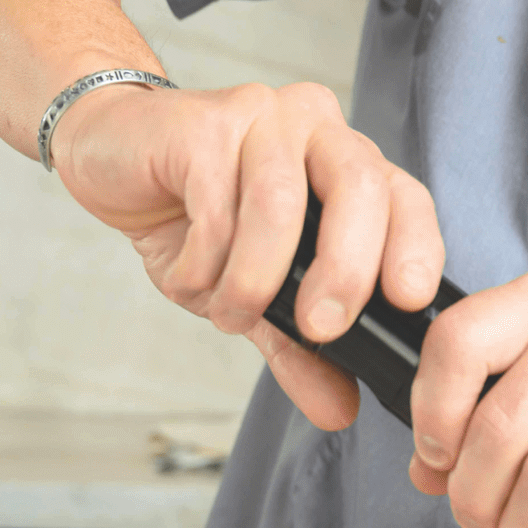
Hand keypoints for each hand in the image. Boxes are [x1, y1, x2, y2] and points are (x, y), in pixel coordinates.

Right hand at [51, 80, 443, 428]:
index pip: (406, 198)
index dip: (416, 247)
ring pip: (280, 202)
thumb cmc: (192, 216)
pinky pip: (216, 203)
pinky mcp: (205, 122)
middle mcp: (317, 128)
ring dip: (254, 278)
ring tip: (230, 313)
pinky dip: (202, 260)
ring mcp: (264, 117)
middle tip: (320, 328)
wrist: (111, 157)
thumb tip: (340, 410)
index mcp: (347, 163)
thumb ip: (299, 347)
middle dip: (346, 268)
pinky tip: (187, 274)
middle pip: (358, 188)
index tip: (408, 301)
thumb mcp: (254, 294)